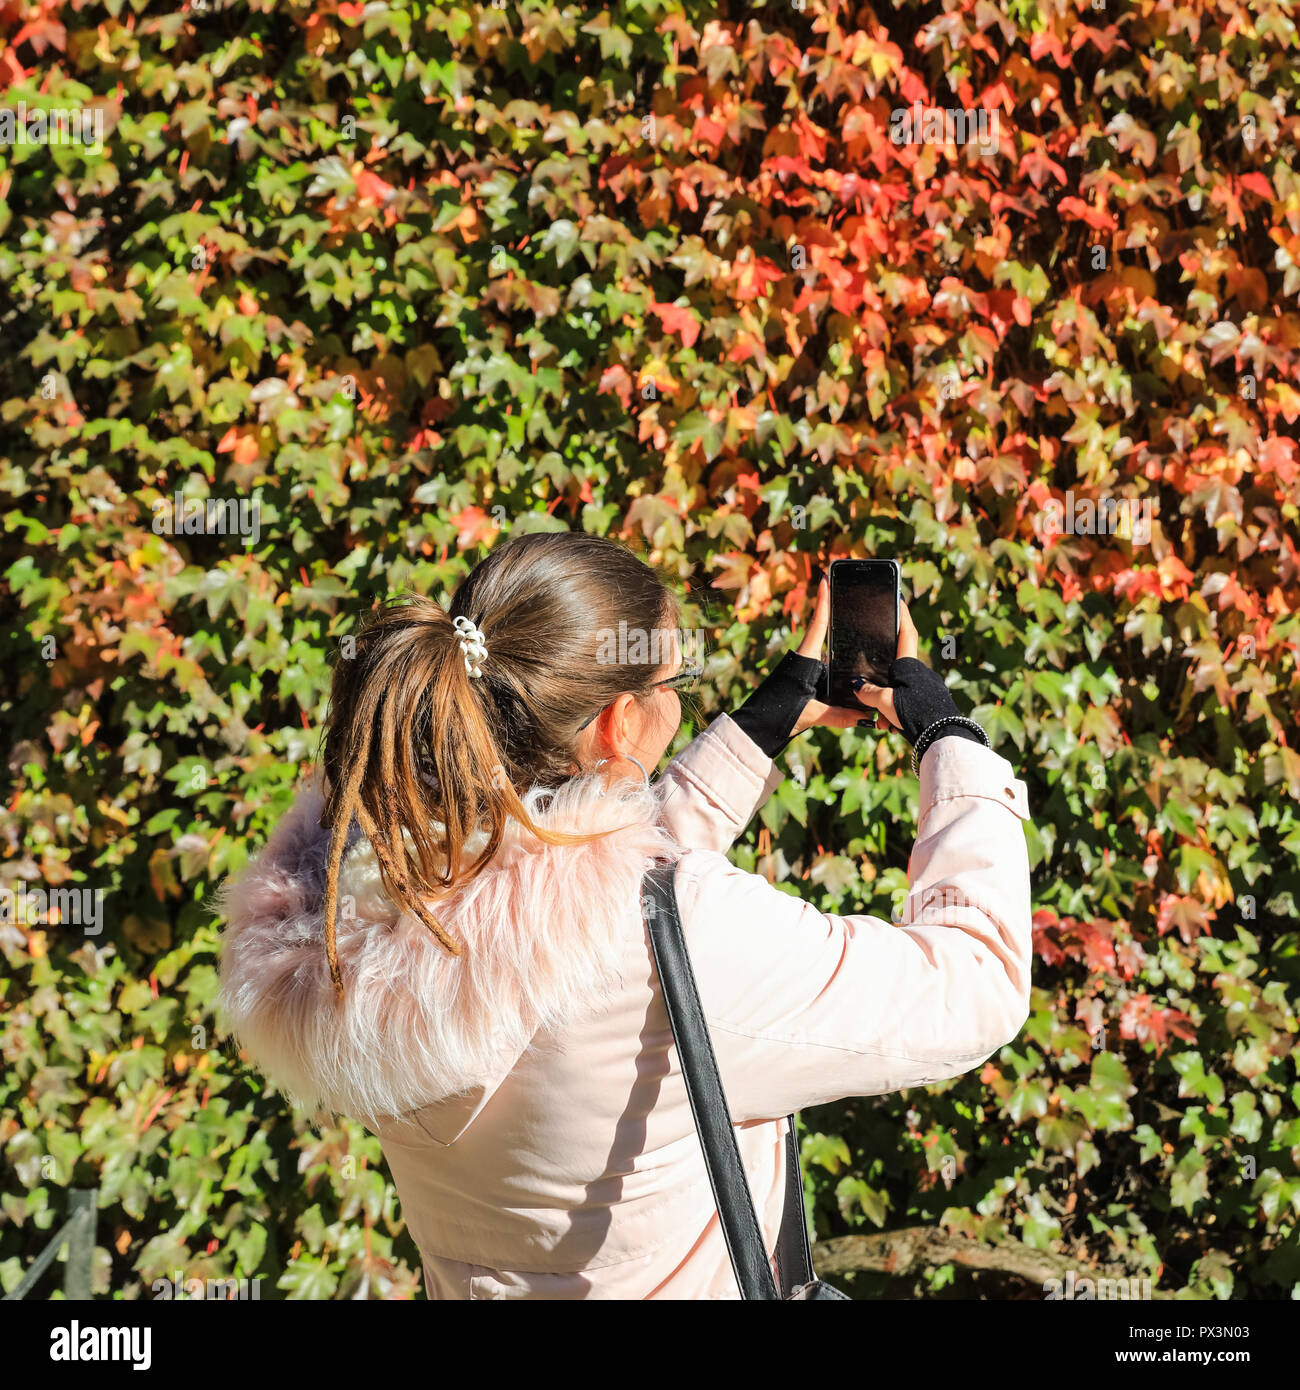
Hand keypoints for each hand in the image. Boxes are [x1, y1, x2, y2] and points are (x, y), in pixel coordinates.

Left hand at [788, 577, 899, 734]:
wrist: (757, 728)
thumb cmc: (778, 716)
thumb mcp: (811, 715)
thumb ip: (839, 715)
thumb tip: (864, 716)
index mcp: (805, 659)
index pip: (818, 624)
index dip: (823, 601)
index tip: (824, 577)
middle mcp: (804, 660)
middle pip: (827, 639)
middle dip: (840, 625)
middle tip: (851, 600)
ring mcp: (803, 670)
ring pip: (828, 659)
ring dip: (841, 657)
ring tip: (863, 644)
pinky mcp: (802, 681)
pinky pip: (824, 673)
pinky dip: (837, 674)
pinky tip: (852, 681)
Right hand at [843, 601, 919, 733]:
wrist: (941, 737)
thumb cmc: (915, 714)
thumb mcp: (885, 702)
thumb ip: (868, 692)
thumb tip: (857, 686)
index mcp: (910, 665)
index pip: (906, 632)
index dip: (902, 614)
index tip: (898, 597)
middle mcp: (921, 673)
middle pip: (897, 667)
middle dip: (882, 681)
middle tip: (873, 694)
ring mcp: (927, 688)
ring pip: (900, 690)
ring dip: (888, 705)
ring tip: (885, 721)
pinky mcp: (930, 703)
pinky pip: (908, 703)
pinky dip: (897, 714)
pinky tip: (893, 727)